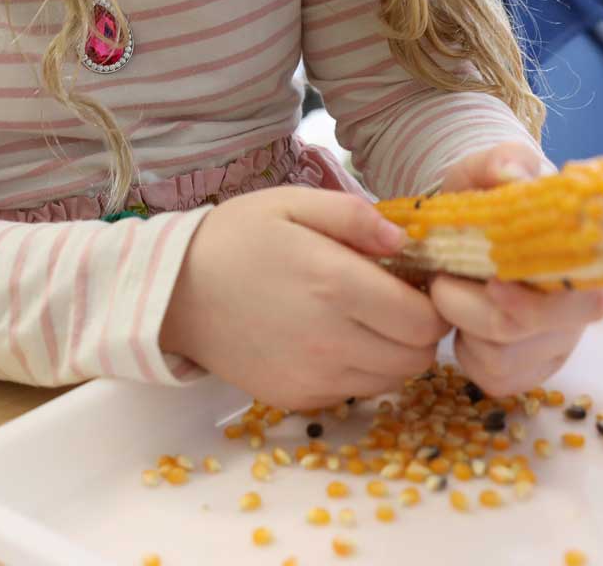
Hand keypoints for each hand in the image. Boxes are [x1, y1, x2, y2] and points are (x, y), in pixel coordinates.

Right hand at [159, 188, 448, 409]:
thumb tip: (405, 242)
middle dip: (417, 331)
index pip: (426, 320)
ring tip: (361, 319)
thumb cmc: (235, 238)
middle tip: (393, 302)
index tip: (414, 283)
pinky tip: (330, 339)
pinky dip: (356, 371)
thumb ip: (355, 216)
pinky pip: (352, 392)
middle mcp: (331, 341)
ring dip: (390, 353)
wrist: (171, 292)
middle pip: (417, 358)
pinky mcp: (296, 398)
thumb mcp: (292, 203)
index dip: (431, 301)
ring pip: (390, 380)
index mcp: (336, 285)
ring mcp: (313, 377)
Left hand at [429, 140, 602, 394]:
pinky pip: (490, 376)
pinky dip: (466, 350)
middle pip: (525, 331)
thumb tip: (508, 174)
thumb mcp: (489, 169)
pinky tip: (464, 320)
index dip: (533, 299)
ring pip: (501, 357)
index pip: (582, 299)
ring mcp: (554, 347)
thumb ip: (501, 163)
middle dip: (473, 307)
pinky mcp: (525, 373)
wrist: (468, 227)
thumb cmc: (488, 197)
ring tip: (454, 288)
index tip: (493, 283)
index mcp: (585, 263)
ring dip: (462, 322)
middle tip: (445, 277)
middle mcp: (580, 312)